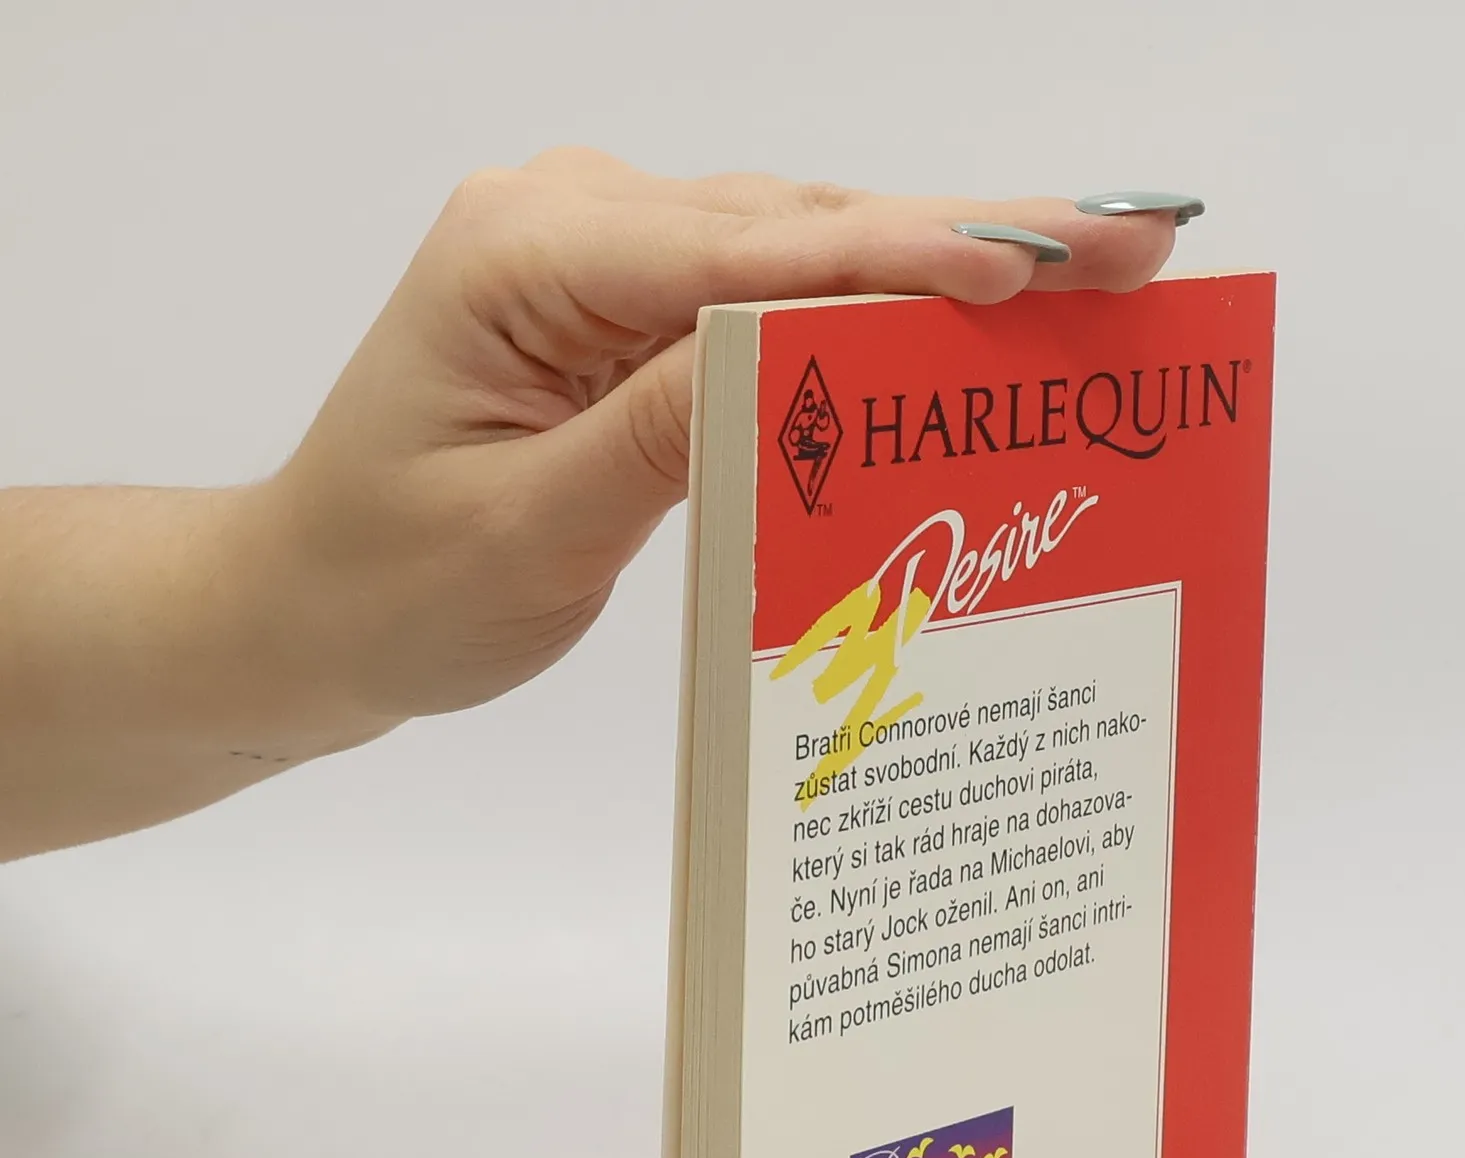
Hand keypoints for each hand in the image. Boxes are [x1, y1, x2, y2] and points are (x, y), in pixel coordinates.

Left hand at [260, 155, 1180, 722]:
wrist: (310, 608)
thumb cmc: (394, 584)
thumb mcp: (529, 532)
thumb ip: (667, 434)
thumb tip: (811, 356)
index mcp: (525, 255)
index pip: (750, 251)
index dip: (904, 256)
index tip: (1036, 264)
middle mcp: (570, 222)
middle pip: (800, 221)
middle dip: (969, 240)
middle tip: (1133, 244)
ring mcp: (604, 257)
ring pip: (802, 246)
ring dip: (941, 265)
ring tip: (1091, 275)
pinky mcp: (630, 309)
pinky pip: (772, 295)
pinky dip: (874, 311)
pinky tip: (972, 319)